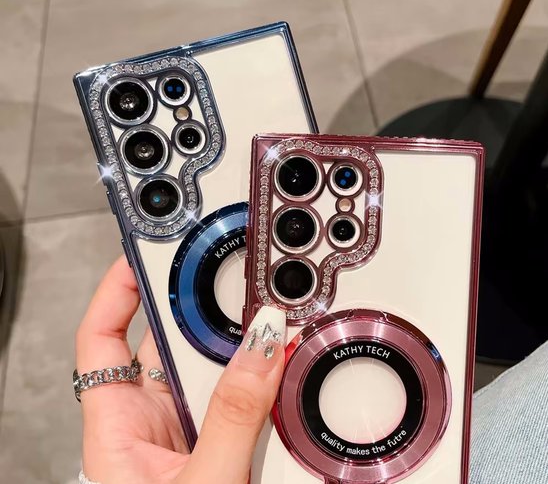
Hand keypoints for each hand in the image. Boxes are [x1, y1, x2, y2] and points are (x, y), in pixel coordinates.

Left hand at [76, 256, 285, 483]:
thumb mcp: (203, 481)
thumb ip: (231, 419)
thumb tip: (261, 350)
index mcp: (117, 428)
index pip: (101, 338)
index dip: (117, 290)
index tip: (141, 255)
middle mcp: (147, 423)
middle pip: (165, 343)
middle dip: (198, 312)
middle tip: (228, 283)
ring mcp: (183, 431)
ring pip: (205, 367)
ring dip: (235, 349)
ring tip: (264, 331)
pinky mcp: (216, 441)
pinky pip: (234, 394)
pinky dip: (255, 377)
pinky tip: (276, 369)